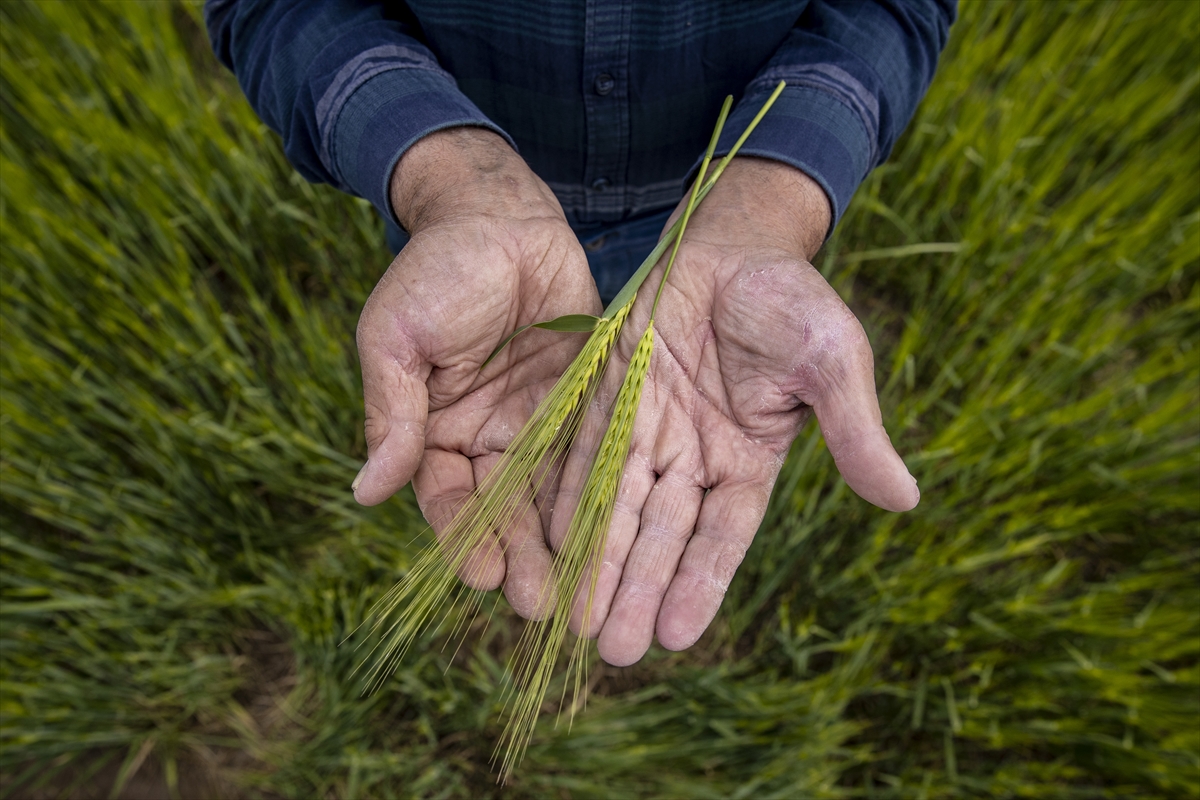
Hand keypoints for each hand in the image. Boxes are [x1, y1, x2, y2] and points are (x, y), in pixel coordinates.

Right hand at [352, 128, 599, 616]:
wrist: (500, 214)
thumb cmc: (437, 270)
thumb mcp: (398, 338)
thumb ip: (391, 414)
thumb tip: (365, 493)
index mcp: (435, 429)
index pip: (446, 498)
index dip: (461, 536)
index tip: (478, 575)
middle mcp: (487, 437)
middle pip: (503, 510)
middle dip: (518, 557)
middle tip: (539, 604)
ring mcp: (537, 421)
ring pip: (550, 494)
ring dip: (561, 541)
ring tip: (579, 589)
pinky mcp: (583, 400)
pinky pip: (591, 452)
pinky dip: (599, 493)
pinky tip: (616, 530)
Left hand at [550, 158, 918, 665]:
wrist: (731, 240)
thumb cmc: (791, 300)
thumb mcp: (833, 359)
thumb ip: (855, 428)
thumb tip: (905, 499)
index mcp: (748, 459)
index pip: (722, 534)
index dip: (699, 582)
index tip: (677, 636)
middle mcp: (692, 456)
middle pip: (661, 535)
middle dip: (638, 589)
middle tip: (614, 652)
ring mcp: (646, 428)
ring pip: (616, 506)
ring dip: (597, 560)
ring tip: (576, 618)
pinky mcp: (605, 395)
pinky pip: (581, 452)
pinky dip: (564, 494)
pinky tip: (546, 541)